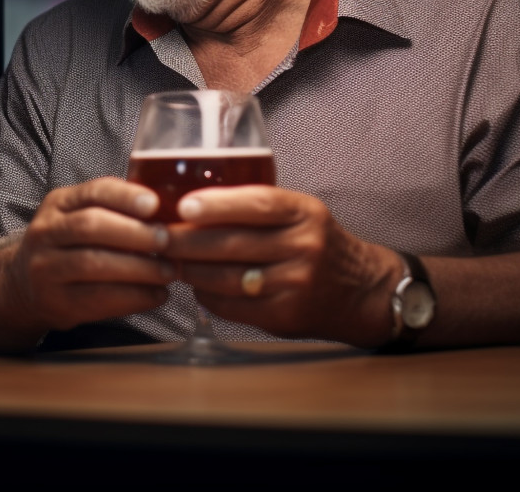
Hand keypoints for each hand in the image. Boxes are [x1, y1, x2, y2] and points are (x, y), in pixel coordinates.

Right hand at [7, 177, 174, 333]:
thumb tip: (168, 210)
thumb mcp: (78, 215)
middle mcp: (46, 232)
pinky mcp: (57, 302)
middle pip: (91, 226)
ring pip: (94, 263)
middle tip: (168, 241)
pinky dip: (133, 297)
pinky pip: (98, 299)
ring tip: (167, 271)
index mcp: (58, 203)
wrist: (24, 285)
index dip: (126, 196)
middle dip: (135, 233)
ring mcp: (46, 268)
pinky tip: (156, 295)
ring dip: (138, 268)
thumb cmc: (68, 245)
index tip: (155, 204)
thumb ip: (113, 209)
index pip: (93, 191)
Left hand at [164, 186, 398, 346]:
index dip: (217, 204)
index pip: (258, 204)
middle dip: (187, 241)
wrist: (362, 291)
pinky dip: (207, 295)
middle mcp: (304, 247)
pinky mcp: (285, 315)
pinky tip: (197, 286)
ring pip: (228, 277)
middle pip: (234, 244)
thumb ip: (257, 206)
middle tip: (157, 237)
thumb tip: (191, 203)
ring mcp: (295, 284)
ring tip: (171, 261)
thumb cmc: (316, 243)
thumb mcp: (300, 213)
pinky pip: (233, 306)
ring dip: (191, 270)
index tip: (182, 205)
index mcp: (305, 213)